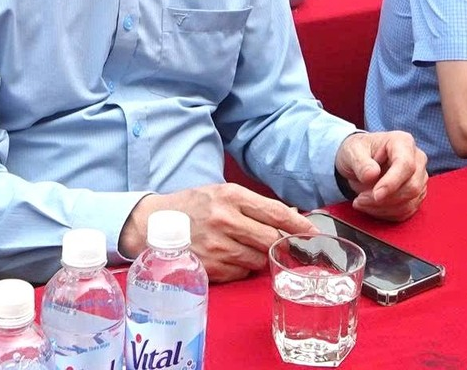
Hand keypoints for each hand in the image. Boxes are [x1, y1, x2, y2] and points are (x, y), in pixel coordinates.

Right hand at [120, 183, 314, 282]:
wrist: (152, 225)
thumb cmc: (191, 207)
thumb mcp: (221, 193)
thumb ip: (253, 204)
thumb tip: (291, 217)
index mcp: (230, 196)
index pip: (275, 212)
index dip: (298, 225)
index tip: (313, 233)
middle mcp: (225, 220)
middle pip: (270, 238)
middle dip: (278, 243)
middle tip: (281, 244)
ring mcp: (217, 246)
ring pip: (258, 259)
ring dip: (258, 256)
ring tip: (243, 247)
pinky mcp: (210, 267)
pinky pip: (241, 273)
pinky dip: (241, 268)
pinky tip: (228, 257)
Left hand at [335, 131, 427, 221]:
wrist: (361, 160)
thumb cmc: (359, 151)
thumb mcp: (352, 152)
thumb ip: (360, 162)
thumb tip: (371, 174)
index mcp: (403, 142)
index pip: (406, 165)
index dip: (392, 183)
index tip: (375, 195)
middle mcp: (417, 159)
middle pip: (412, 186)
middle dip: (385, 199)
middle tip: (360, 199)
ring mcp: (419, 178)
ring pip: (410, 202)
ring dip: (384, 208)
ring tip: (361, 202)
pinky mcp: (416, 194)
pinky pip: (407, 211)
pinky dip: (388, 214)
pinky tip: (371, 207)